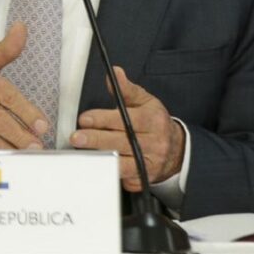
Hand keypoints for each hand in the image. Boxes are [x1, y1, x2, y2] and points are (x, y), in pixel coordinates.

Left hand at [70, 66, 184, 190]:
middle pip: (122, 143)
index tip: (85, 119)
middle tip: (77, 137)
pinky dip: (111, 175)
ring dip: (100, 159)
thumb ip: (127, 89)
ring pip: (123, 164)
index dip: (104, 120)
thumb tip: (114, 73)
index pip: (128, 120)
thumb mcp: (145, 102)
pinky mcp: (145, 179)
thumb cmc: (155, 122)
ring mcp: (150, 164)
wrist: (176, 149)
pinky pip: (126, 180)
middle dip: (96, 140)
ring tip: (82, 153)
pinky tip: (97, 167)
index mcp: (154, 121)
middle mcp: (154, 143)